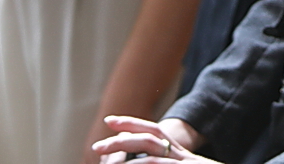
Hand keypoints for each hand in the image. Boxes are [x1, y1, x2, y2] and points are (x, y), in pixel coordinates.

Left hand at [93, 116, 208, 163]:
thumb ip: (167, 163)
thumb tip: (145, 162)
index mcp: (182, 155)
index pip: (155, 131)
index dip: (132, 125)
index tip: (110, 123)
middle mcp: (184, 155)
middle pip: (151, 135)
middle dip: (122, 136)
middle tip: (97, 146)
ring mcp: (186, 163)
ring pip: (153, 147)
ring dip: (126, 149)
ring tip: (105, 159)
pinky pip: (161, 163)